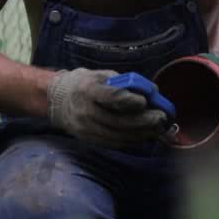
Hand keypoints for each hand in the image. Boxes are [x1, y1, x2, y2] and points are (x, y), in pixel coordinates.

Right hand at [47, 69, 168, 147]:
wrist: (57, 100)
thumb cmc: (86, 83)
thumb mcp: (101, 74)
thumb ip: (125, 82)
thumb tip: (152, 91)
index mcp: (88, 89)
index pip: (111, 97)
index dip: (130, 101)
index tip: (145, 101)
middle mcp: (85, 110)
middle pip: (118, 121)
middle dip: (143, 121)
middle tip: (161, 118)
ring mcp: (85, 127)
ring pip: (117, 136)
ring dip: (141, 134)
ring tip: (157, 129)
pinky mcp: (87, 139)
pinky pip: (112, 143)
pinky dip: (130, 141)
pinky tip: (144, 137)